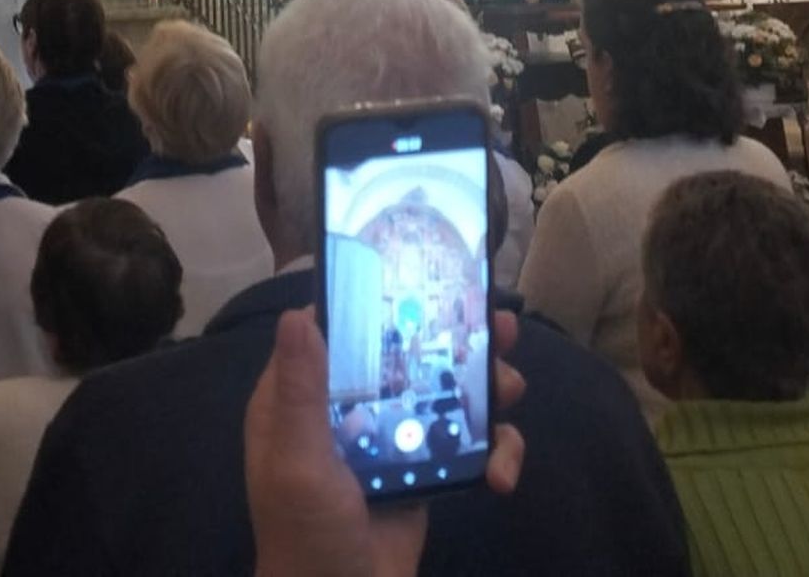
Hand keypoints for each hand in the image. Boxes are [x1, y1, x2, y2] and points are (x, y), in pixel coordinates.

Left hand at [245, 309, 524, 576]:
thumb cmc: (308, 534)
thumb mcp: (297, 463)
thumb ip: (300, 390)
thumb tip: (297, 313)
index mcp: (301, 399)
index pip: (336, 328)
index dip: (377, 300)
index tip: (423, 275)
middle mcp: (345, 410)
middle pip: (403, 352)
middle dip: (455, 337)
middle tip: (500, 327)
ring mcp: (390, 441)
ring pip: (443, 392)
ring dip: (485, 389)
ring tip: (512, 389)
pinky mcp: (425, 474)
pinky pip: (465, 444)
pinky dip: (493, 452)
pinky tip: (501, 475)